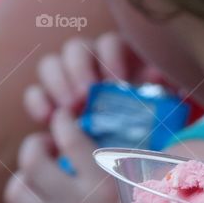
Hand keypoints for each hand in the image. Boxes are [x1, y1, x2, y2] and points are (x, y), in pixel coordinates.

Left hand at [4, 108, 135, 202]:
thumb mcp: (154, 191)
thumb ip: (134, 161)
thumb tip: (113, 135)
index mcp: (106, 188)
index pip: (69, 138)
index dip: (61, 120)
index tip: (63, 117)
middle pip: (31, 163)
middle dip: (34, 145)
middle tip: (47, 147)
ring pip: (16, 195)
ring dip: (24, 180)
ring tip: (39, 180)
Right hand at [23, 33, 165, 123]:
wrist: (132, 158)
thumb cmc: (152, 125)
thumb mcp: (165, 107)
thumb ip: (168, 90)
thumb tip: (168, 78)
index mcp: (121, 58)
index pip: (110, 43)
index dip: (111, 58)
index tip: (118, 82)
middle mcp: (91, 63)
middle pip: (75, 48)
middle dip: (79, 69)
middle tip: (86, 95)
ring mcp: (66, 80)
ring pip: (50, 65)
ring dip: (57, 83)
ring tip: (69, 109)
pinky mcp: (49, 102)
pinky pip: (35, 93)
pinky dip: (38, 102)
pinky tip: (47, 118)